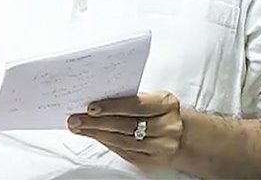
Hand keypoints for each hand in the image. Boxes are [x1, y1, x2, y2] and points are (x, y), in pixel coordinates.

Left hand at [68, 92, 183, 172]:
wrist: (184, 136)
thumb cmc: (162, 112)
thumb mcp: (155, 99)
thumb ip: (133, 99)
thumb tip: (99, 101)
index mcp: (166, 105)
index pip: (135, 105)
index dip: (112, 107)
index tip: (91, 107)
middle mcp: (166, 127)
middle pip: (126, 125)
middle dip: (97, 122)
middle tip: (76, 119)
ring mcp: (160, 147)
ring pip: (123, 141)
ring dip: (97, 134)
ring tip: (80, 128)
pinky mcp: (152, 162)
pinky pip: (125, 153)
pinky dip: (108, 144)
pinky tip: (96, 137)